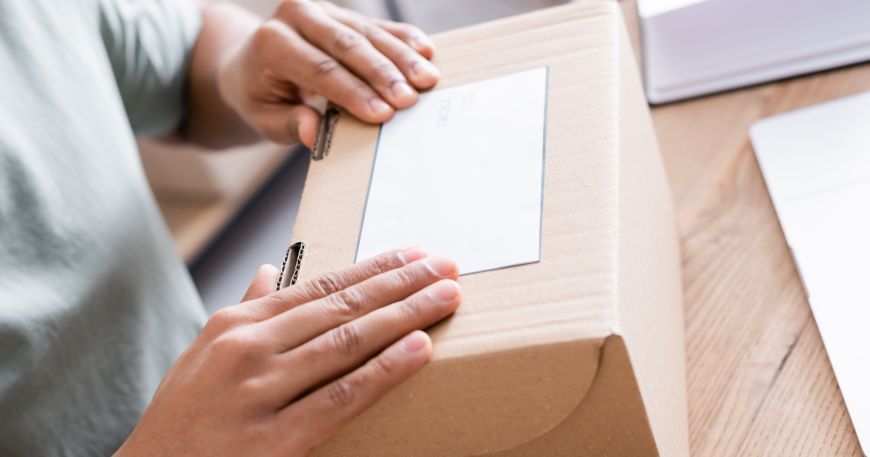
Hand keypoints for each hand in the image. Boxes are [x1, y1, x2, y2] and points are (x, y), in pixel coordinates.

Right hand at [115, 248, 459, 456]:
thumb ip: (246, 311)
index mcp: (237, 325)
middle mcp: (250, 348)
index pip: (320, 286)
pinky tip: (419, 349)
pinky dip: (384, 370)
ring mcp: (261, 391)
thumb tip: (270, 271)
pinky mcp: (276, 439)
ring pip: (349, 342)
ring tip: (446, 296)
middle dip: (402, 283)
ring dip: (405, 315)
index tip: (413, 254)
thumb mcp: (204, 354)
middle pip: (343, 307)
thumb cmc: (183, 416)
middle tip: (446, 265)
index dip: (373, 269)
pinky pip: (341, 397)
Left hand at [217, 0, 439, 147]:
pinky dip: (403, 39)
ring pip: (367, 32)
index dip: (353, 92)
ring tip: (427, 80)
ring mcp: (321, 9)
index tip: (382, 114)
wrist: (249, 64)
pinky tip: (426, 51)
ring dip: (401, 57)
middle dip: (383, 74)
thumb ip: (288, 124)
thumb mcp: (264, 118)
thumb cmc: (260, 96)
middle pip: (347, 46)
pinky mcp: (342, 13)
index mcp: (272, 42)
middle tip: (410, 99)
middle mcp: (296, 16)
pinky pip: (377, 25)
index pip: (320, 69)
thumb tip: (313, 132)